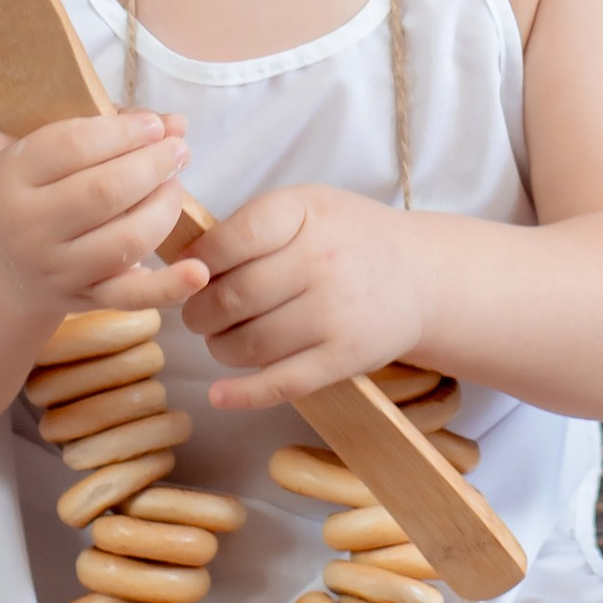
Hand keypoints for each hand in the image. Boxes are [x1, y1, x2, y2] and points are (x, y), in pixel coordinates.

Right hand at [0, 111, 208, 319]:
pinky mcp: (86, 299)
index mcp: (13, 176)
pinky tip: (197, 271)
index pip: (75, 146)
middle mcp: (28, 227)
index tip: (156, 126)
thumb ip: (112, 127)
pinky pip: (132, 297)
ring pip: (126, 239)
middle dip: (153, 165)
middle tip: (178, 151)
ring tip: (174, 185)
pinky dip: (168, 287)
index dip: (125, 132)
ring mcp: (57, 269)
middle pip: (104, 192)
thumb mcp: (54, 150)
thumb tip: (176, 123)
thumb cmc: (41, 188)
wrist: (5, 262)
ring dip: (165, 206)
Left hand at [183, 180, 430, 409]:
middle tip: (200, 315)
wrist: (419, 276)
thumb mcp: (305, 207)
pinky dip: (242, 394)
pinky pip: (282, 383)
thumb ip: (249, 227)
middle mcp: (321, 260)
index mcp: (305, 212)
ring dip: (219, 348)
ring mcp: (335, 312)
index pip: (228, 242)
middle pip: (230, 298)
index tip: (190, 275)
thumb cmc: (346, 238)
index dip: (196, 264)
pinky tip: (220, 395)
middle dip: (200, 313)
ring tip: (222, 340)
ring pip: (248, 343)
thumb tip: (182, 266)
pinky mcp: (344, 357)